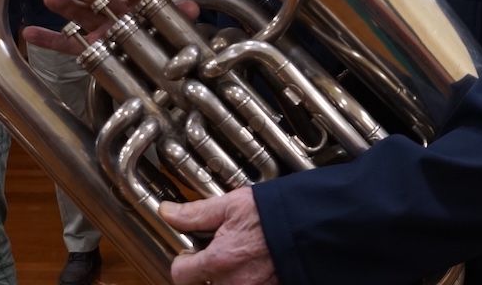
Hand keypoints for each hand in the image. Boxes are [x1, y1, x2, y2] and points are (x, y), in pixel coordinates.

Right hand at [23, 0, 200, 54]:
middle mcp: (115, 12)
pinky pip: (65, 44)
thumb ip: (179, 17)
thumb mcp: (174, 28)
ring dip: (65, 5)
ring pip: (80, 15)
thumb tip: (192, 8)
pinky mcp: (86, 47)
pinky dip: (48, 39)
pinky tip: (29, 33)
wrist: (154, 62)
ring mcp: (98, 28)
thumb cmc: (162, 35)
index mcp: (138, 3)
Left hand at [162, 188, 277, 284]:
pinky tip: (254, 268)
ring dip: (225, 279)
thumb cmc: (276, 214)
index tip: (190, 253)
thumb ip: (197, 213)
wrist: (313, 224)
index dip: (183, 261)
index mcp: (219, 261)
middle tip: (215, 257)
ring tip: (237, 261)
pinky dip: (247, 281)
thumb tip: (168, 212)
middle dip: (203, 275)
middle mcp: (233, 283)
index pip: (180, 275)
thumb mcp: (233, 205)